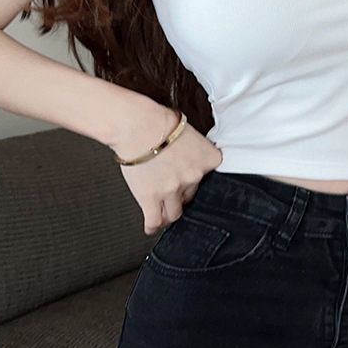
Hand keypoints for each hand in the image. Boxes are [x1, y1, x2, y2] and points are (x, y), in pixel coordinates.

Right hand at [110, 105, 223, 234]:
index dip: (195, 180)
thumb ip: (197, 152)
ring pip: (174, 213)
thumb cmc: (161, 122)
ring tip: (163, 210)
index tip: (190, 182)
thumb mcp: (192, 134)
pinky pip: (155, 221)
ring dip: (168, 212)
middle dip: (180, 193)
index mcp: (209, 160)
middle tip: (169, 187)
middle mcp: (194, 176)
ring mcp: (173, 190)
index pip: (208, 179)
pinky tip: (152, 225)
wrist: (138, 125)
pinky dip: (153, 225)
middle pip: (191, 195)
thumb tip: (194, 161)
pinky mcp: (151, 198)